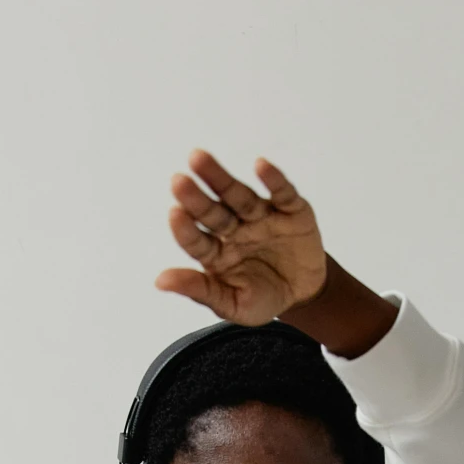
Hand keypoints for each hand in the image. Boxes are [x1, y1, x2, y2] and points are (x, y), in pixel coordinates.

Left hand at [155, 151, 327, 326]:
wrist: (304, 294)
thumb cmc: (263, 299)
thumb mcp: (233, 304)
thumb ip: (201, 291)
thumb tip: (159, 281)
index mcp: (216, 253)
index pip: (197, 241)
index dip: (186, 229)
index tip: (174, 214)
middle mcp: (233, 229)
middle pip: (212, 212)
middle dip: (196, 197)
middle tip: (178, 181)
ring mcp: (261, 217)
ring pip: (239, 195)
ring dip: (220, 178)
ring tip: (198, 159)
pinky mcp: (290, 209)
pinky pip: (282, 192)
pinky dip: (273, 179)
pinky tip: (261, 166)